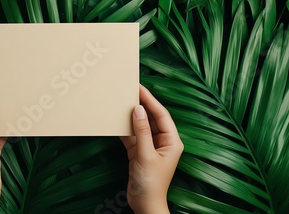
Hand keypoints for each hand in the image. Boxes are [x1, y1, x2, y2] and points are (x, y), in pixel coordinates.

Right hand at [120, 85, 183, 213]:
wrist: (144, 205)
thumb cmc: (151, 183)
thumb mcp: (145, 155)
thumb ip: (141, 131)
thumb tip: (138, 110)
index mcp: (172, 141)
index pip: (161, 115)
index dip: (150, 100)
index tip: (139, 88)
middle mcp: (163, 142)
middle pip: (151, 118)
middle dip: (141, 105)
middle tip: (129, 90)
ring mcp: (150, 147)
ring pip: (140, 126)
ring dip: (131, 116)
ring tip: (122, 101)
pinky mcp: (139, 153)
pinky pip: (132, 136)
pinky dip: (125, 129)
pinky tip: (116, 120)